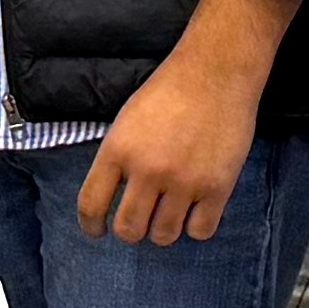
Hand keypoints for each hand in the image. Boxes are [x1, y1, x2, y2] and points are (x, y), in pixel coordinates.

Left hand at [79, 43, 262, 244]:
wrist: (216, 71)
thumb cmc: (170, 90)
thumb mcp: (127, 120)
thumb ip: (118, 159)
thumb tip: (114, 197)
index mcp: (118, 150)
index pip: (91, 205)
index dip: (91, 225)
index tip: (97, 231)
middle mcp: (148, 170)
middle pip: (128, 229)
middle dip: (131, 231)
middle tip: (140, 221)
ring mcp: (184, 181)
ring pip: (164, 236)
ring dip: (163, 230)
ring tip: (170, 214)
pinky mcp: (217, 187)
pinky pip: (200, 232)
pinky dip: (196, 226)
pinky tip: (196, 210)